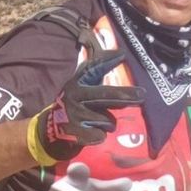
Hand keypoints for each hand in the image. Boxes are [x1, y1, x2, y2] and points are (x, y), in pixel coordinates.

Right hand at [26, 52, 144, 165]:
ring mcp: (73, 114)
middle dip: (124, 94)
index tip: (122, 55)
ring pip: (107, 120)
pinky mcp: (74, 131)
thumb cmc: (75, 105)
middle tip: (142, 95)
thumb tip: (120, 54)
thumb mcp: (81, 85)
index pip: (92, 69)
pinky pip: (101, 135)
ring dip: (107, 124)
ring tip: (95, 122)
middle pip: (104, 95)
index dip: (106, 62)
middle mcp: (74, 95)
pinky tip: (89, 133)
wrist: (49, 130)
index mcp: (76, 82)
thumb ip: (98, 71)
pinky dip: (99, 136)